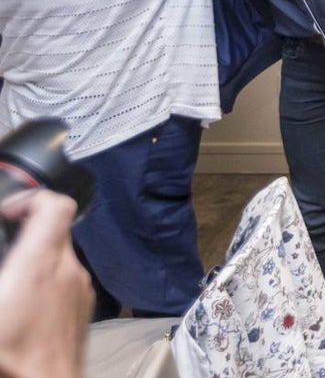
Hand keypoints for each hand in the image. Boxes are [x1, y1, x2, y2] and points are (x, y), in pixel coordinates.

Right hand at [0, 191, 92, 377]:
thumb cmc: (14, 359)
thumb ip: (3, 267)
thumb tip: (6, 271)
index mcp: (41, 264)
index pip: (54, 205)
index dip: (29, 200)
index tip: (6, 213)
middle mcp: (69, 273)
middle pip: (54, 234)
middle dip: (23, 238)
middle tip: (0, 253)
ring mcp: (80, 294)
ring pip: (59, 262)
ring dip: (32, 266)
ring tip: (6, 289)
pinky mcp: (82, 314)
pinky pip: (64, 286)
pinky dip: (43, 289)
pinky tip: (19, 312)